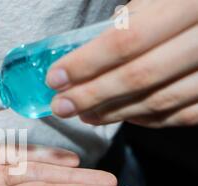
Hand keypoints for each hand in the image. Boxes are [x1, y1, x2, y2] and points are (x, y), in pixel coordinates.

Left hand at [46, 0, 197, 127]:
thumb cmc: (185, 2)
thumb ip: (130, 19)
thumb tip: (83, 56)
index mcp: (189, 3)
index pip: (127, 40)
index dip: (86, 63)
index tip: (56, 77)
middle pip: (140, 77)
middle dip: (92, 95)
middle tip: (62, 106)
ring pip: (160, 101)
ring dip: (114, 113)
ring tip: (84, 114)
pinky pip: (183, 115)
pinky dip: (147, 120)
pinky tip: (122, 116)